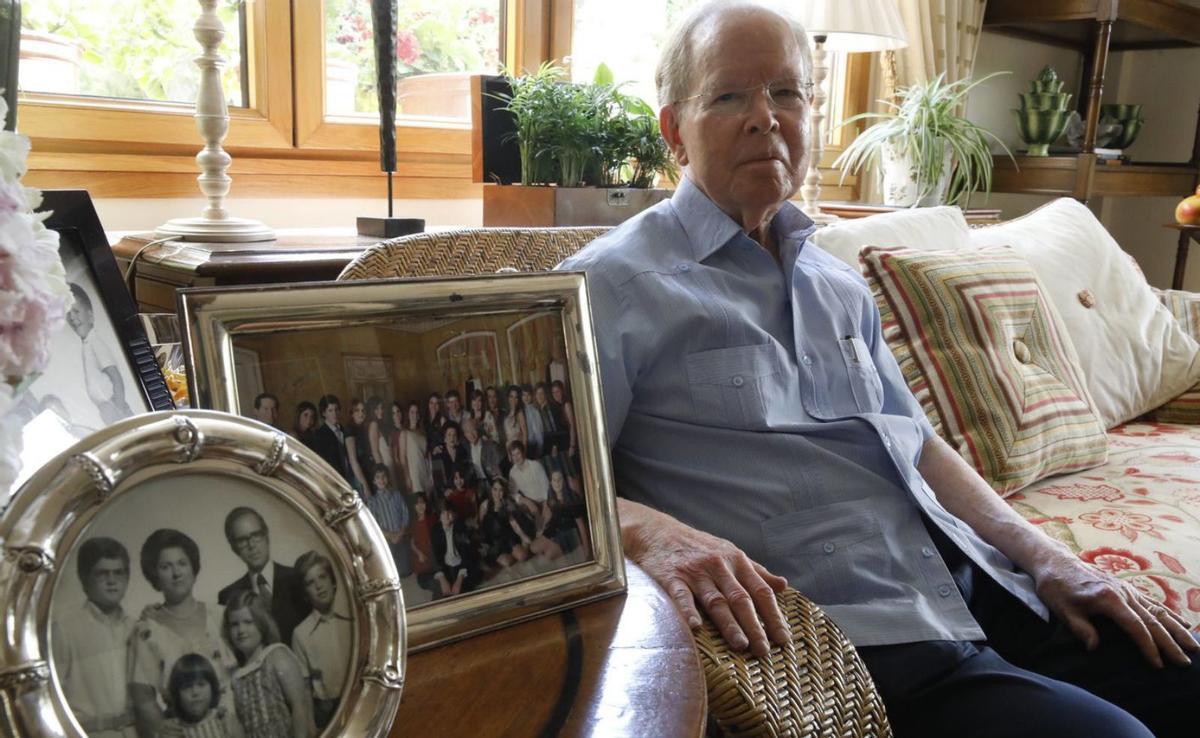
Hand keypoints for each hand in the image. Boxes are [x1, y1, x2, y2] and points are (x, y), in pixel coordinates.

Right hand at [621, 499, 789, 657]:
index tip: (782, 639)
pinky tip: (696, 628)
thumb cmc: (698, 546)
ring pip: (716, 601)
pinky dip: (689, 611)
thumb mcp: (729, 552)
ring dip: (729, 624)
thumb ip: (756, 571)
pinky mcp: (672, 577)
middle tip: (764, 651)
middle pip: (741, 599)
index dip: (773, 616)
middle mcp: (719, 566)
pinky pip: (682, 596)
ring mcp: (695, 572)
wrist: (657, 531)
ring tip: (741, 645)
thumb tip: (783, 586)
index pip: (760, 591)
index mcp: (736, 561)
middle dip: (754, 626)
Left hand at [1033, 551, 1197, 667]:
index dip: (1148, 646)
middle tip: (1185, 663)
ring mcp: (1127, 589)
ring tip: (1194, 647)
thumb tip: (1094, 647)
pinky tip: (1184, 624)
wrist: (1055, 561)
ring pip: (1159, 611)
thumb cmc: (1056, 587)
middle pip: (1153, 620)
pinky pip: (1153, 602)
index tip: (1159, 664)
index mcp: (1108, 598)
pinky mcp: (1127, 588)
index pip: (1135, 626)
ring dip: (1177, 630)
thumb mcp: (1062, 609)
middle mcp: (1123, 592)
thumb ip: (1080, 628)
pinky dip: (1170, 614)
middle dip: (1171, 643)